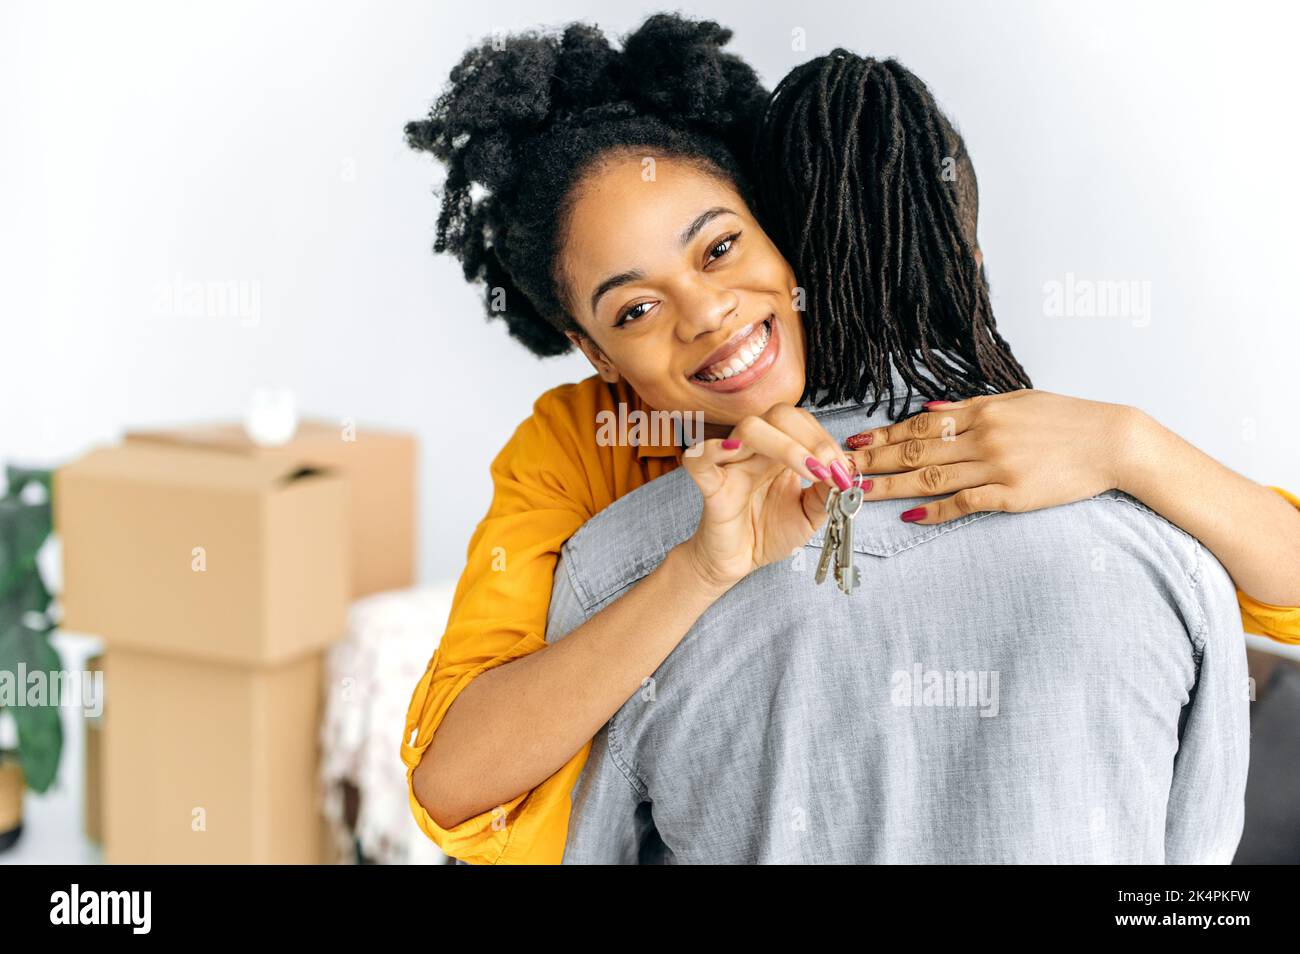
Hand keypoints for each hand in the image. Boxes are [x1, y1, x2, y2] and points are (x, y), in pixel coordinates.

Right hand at [681, 404, 856, 589]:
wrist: (739, 561)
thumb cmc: (768, 532)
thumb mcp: (809, 515)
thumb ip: (827, 494)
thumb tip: (846, 472)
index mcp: (780, 451)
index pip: (801, 422)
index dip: (824, 439)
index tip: (842, 471)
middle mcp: (756, 450)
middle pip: (778, 415)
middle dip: (811, 438)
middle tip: (830, 469)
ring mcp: (731, 464)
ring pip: (749, 428)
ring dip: (785, 445)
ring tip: (809, 471)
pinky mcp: (710, 486)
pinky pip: (700, 458)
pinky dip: (713, 449)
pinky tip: (735, 451)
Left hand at [842, 389, 1147, 524]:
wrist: (1113, 441)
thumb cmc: (1066, 419)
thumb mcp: (1017, 400)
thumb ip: (970, 406)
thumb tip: (929, 409)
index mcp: (982, 410)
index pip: (920, 424)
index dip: (884, 435)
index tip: (854, 443)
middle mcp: (983, 436)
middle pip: (915, 450)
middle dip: (874, 460)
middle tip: (840, 469)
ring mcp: (996, 466)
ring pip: (931, 477)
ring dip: (891, 485)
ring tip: (860, 492)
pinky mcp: (1011, 494)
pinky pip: (964, 502)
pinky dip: (934, 510)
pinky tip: (909, 515)